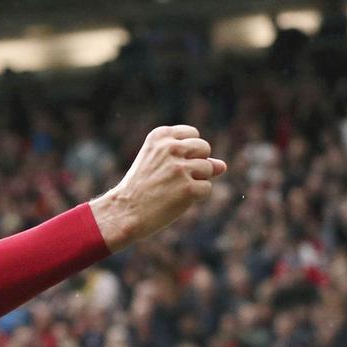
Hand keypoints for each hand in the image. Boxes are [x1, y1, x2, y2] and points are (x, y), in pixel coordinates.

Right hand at [89, 125, 227, 251]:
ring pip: (208, 169)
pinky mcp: (188, 188)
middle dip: (196, 162)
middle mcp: (170, 148)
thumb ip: (190, 159)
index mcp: (160, 136)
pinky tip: (176, 200)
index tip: (169, 163)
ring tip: (172, 189)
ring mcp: (180, 169)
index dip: (187, 151)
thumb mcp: (159, 164)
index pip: (193, 134)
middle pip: (204, 148)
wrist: (123, 212)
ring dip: (196, 180)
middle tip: (172, 177)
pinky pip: (206, 189)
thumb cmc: (140, 187)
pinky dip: (195, 197)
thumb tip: (223, 166)